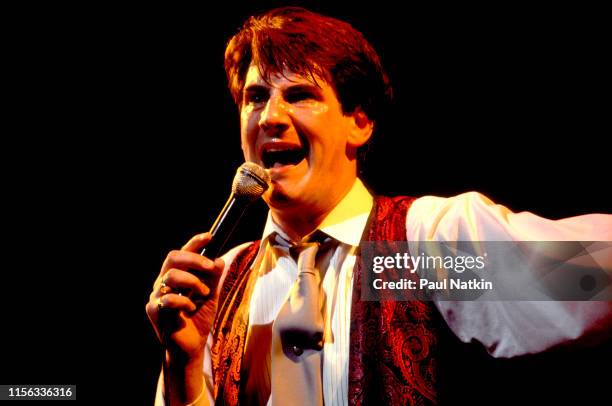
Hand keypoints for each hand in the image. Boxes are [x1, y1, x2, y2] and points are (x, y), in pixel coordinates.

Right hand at [146, 232, 223, 360]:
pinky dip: (184, 301)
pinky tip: (191, 308)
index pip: (182, 252)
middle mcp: (164, 281)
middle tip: (210, 267)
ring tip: (203, 293)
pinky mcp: (154, 311)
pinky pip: (168, 298)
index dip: (194, 242)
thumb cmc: (198, 319)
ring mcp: (157, 295)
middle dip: (194, 259)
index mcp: (177, 275)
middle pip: (173, 257)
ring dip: (193, 281)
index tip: (209, 237)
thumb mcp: (211, 296)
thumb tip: (219, 260)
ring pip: (171, 275)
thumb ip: (213, 279)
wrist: (191, 348)